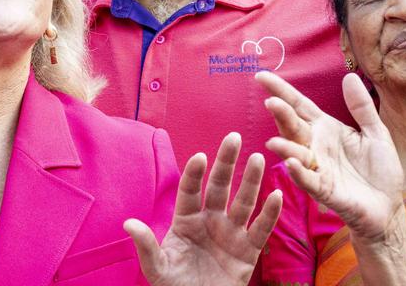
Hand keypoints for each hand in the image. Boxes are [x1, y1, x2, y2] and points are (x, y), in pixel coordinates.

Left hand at [124, 133, 281, 285]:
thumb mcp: (157, 268)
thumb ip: (147, 246)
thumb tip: (129, 223)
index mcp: (186, 222)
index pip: (191, 192)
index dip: (195, 175)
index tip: (199, 157)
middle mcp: (210, 222)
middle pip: (219, 187)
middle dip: (226, 163)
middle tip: (233, 137)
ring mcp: (230, 234)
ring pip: (243, 202)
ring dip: (250, 181)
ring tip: (256, 158)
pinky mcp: (248, 252)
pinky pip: (261, 229)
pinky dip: (270, 214)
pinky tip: (276, 195)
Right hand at [257, 71, 403, 241]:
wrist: (387, 206)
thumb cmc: (379, 170)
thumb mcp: (376, 132)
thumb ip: (361, 107)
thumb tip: (349, 76)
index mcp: (326, 129)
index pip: (299, 105)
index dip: (281, 90)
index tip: (260, 76)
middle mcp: (316, 146)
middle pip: (293, 126)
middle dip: (281, 115)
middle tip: (271, 102)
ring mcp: (317, 168)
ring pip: (294, 153)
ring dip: (284, 147)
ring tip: (274, 142)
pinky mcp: (323, 190)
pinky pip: (307, 180)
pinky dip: (298, 172)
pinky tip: (291, 164)